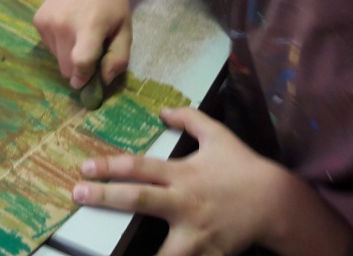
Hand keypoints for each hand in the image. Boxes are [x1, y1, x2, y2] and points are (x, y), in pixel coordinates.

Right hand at [34, 0, 132, 88]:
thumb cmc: (113, 3)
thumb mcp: (125, 31)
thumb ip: (119, 58)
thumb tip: (103, 80)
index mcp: (89, 26)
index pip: (80, 62)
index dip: (83, 77)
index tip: (86, 82)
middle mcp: (64, 24)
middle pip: (66, 67)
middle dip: (78, 67)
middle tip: (91, 50)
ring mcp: (48, 21)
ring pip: (56, 58)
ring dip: (68, 54)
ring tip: (81, 33)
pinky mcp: (38, 19)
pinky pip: (49, 46)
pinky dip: (59, 44)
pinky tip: (69, 26)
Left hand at [72, 109, 352, 255]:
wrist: (275, 203)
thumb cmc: (243, 168)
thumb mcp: (219, 136)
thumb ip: (190, 119)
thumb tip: (163, 111)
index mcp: (183, 174)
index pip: (140, 167)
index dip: (110, 166)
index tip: (85, 167)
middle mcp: (184, 203)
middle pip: (138, 199)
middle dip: (104, 197)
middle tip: (76, 194)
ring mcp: (194, 232)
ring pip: (160, 249)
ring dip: (136, 254)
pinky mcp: (206, 254)